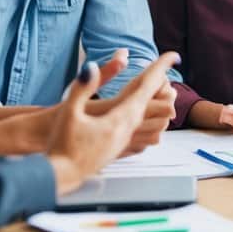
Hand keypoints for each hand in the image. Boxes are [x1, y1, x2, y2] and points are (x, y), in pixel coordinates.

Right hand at [45, 53, 179, 193]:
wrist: (59, 175)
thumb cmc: (61, 145)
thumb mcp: (68, 111)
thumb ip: (82, 87)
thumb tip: (90, 67)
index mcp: (120, 119)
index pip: (148, 88)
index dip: (160, 68)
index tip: (173, 55)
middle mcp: (129, 132)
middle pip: (161, 107)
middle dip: (163, 87)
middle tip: (163, 72)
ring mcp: (127, 144)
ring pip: (158, 124)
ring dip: (159, 106)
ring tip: (159, 92)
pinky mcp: (120, 152)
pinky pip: (146, 137)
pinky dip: (151, 124)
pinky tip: (144, 120)